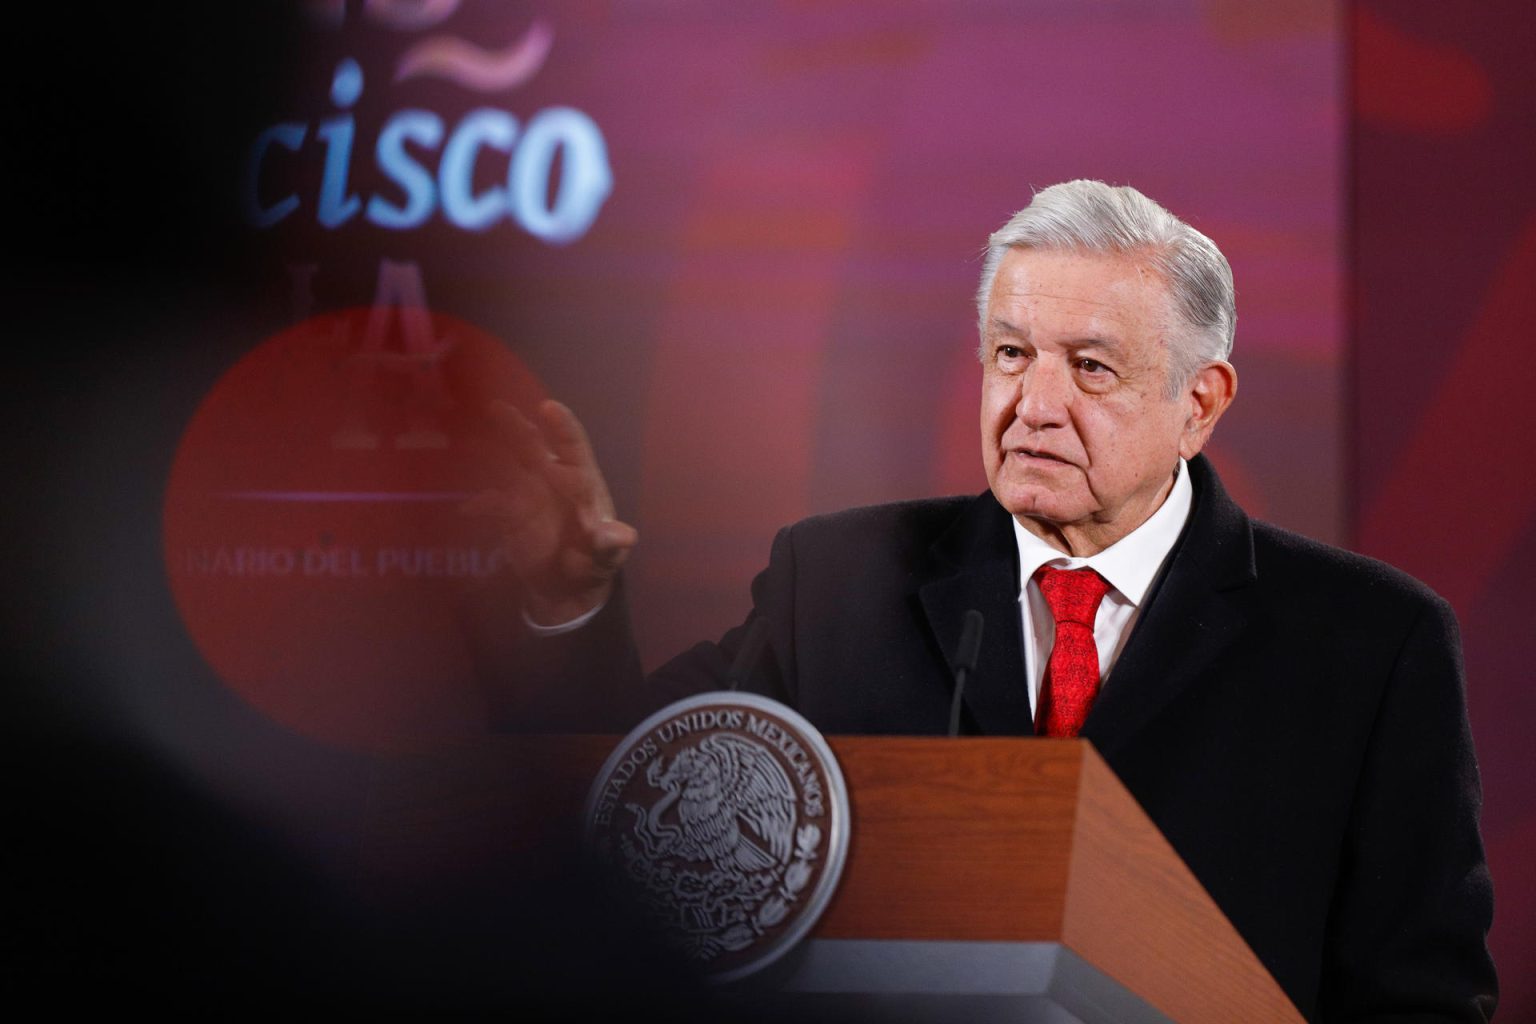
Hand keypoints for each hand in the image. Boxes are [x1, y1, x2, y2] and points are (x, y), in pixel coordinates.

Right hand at [466, 399, 637, 624]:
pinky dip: (480, 505)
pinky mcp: (507, 514)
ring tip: (469, 442)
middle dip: (514, 426)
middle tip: (495, 407)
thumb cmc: (594, 562)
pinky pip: (491, 504)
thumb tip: (624, 536)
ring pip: (505, 465)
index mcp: (581, 480)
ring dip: (488, 453)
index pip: (573, 445)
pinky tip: (469, 510)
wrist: (566, 586)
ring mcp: (526, 493)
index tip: (549, 407)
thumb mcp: (606, 558)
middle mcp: (550, 478)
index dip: (562, 426)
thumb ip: (610, 545)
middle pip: (531, 445)